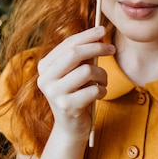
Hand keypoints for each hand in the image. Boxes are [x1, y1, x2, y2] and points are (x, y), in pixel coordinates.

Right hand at [36, 26, 113, 141]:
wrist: (71, 127)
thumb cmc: (77, 93)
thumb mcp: (76, 72)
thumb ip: (83, 54)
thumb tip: (100, 33)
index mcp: (45, 66)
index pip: (67, 44)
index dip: (87, 35)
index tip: (103, 30)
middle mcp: (45, 78)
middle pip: (75, 53)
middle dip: (97, 48)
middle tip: (112, 49)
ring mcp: (54, 93)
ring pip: (87, 71)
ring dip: (102, 74)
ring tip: (103, 81)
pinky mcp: (66, 107)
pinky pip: (93, 89)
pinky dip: (102, 90)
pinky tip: (100, 94)